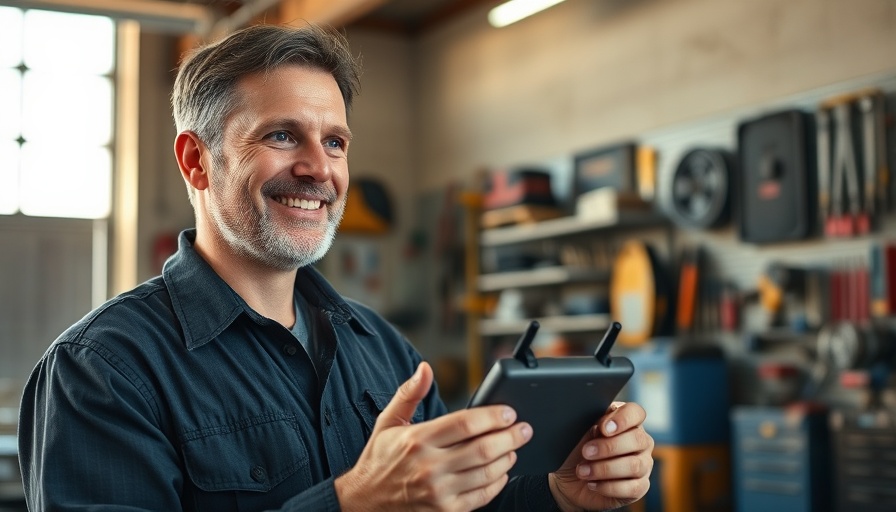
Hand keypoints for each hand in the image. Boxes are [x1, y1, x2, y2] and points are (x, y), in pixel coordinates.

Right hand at [335, 362, 532, 511]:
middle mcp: (429, 466)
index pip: (465, 424)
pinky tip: (502, 472)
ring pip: (486, 473)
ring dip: (507, 458)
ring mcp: (439, 492)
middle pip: (482, 448)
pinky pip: (481, 496)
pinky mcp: (445, 511)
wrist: (364, 504)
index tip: (508, 412)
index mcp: (417, 440)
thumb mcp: (388, 422)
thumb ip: (409, 393)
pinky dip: (497, 483)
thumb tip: (425, 368)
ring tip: (515, 447)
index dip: (493, 416)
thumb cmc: (378, 461)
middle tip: (524, 428)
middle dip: (510, 436)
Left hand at [548, 402, 653, 511]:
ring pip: (635, 465)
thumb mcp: (579, 436)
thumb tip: (600, 427)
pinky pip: (632, 488)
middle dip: (608, 447)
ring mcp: (643, 465)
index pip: (636, 412)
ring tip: (583, 471)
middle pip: (637, 439)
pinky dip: (609, 486)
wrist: (570, 481)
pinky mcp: (640, 487)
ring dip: (605, 469)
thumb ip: (592, 428)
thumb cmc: (577, 452)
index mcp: (626, 422)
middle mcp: (640, 441)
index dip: (622, 419)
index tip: (603, 428)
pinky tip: (592, 484)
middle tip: (586, 452)